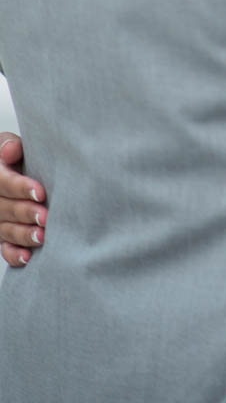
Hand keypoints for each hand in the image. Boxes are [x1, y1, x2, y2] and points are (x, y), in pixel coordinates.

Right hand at [0, 133, 45, 269]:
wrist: (19, 170)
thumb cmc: (18, 156)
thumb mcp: (10, 145)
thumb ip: (10, 145)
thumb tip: (12, 150)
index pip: (2, 182)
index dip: (20, 188)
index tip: (41, 192)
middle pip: (5, 209)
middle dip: (26, 214)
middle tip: (45, 217)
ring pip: (6, 230)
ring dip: (24, 235)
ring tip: (42, 236)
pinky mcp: (4, 236)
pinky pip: (5, 249)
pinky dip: (15, 255)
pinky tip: (28, 257)